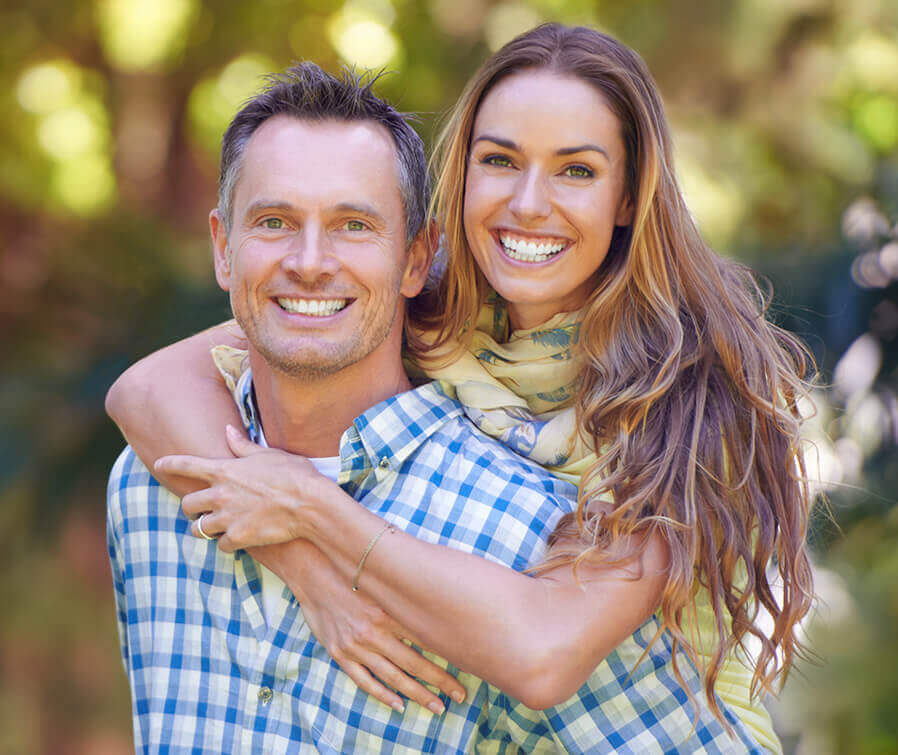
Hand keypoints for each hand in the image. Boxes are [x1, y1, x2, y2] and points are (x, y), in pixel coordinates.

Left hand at [156, 425, 321, 551]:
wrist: (310, 504)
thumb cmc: (294, 474)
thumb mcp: (268, 454)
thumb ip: (242, 445)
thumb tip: (228, 430)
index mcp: (225, 470)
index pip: (186, 464)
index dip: (169, 463)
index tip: (159, 463)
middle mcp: (220, 494)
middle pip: (187, 504)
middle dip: (192, 507)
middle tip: (202, 509)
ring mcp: (227, 518)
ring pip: (199, 529)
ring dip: (205, 528)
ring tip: (216, 527)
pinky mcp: (238, 537)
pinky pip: (221, 545)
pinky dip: (227, 543)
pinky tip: (238, 538)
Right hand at [251, 541, 466, 713]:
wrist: (313, 570)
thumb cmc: (351, 571)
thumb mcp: (381, 579)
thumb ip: (406, 593)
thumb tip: (437, 598)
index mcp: (389, 610)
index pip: (426, 639)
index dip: (448, 657)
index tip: (468, 669)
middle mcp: (374, 631)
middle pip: (414, 663)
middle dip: (440, 681)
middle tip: (460, 696)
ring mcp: (356, 645)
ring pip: (393, 676)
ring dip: (417, 694)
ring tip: (437, 706)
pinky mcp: (340, 653)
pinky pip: (364, 680)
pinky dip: (382, 694)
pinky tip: (398, 705)